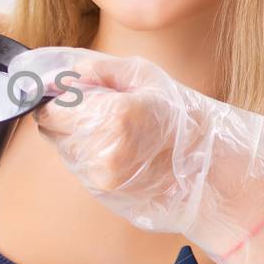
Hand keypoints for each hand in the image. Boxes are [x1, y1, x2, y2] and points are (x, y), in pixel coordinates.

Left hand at [8, 47, 263, 263]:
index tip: (69, 91)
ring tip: (112, 128)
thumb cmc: (182, 118)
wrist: (210, 170)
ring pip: (64, 150)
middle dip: (65, 115)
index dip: (56, 98)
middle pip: (53, 130)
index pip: (53, 109)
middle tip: (94, 106)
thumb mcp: (145, 77)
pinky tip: (116, 148)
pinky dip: (87, 155)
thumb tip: (67, 71)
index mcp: (113, 116)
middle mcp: (101, 152)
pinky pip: (78, 167)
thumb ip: (101, 69)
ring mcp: (101, 178)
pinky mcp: (103, 194)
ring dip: (76, 136)